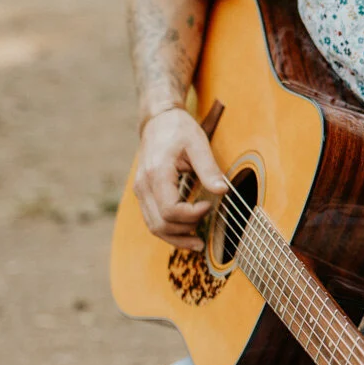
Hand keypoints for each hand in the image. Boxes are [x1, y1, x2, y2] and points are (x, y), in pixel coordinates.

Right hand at [133, 107, 227, 249]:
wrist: (158, 121)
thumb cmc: (179, 129)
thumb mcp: (198, 143)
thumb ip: (209, 168)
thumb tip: (223, 190)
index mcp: (157, 173)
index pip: (170, 210)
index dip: (192, 215)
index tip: (209, 206)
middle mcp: (143, 185)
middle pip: (160, 224)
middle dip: (186, 230)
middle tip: (207, 221)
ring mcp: (140, 191)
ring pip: (154, 226)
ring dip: (176, 238)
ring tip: (199, 243)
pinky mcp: (144, 194)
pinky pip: (152, 220)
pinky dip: (169, 231)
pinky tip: (187, 234)